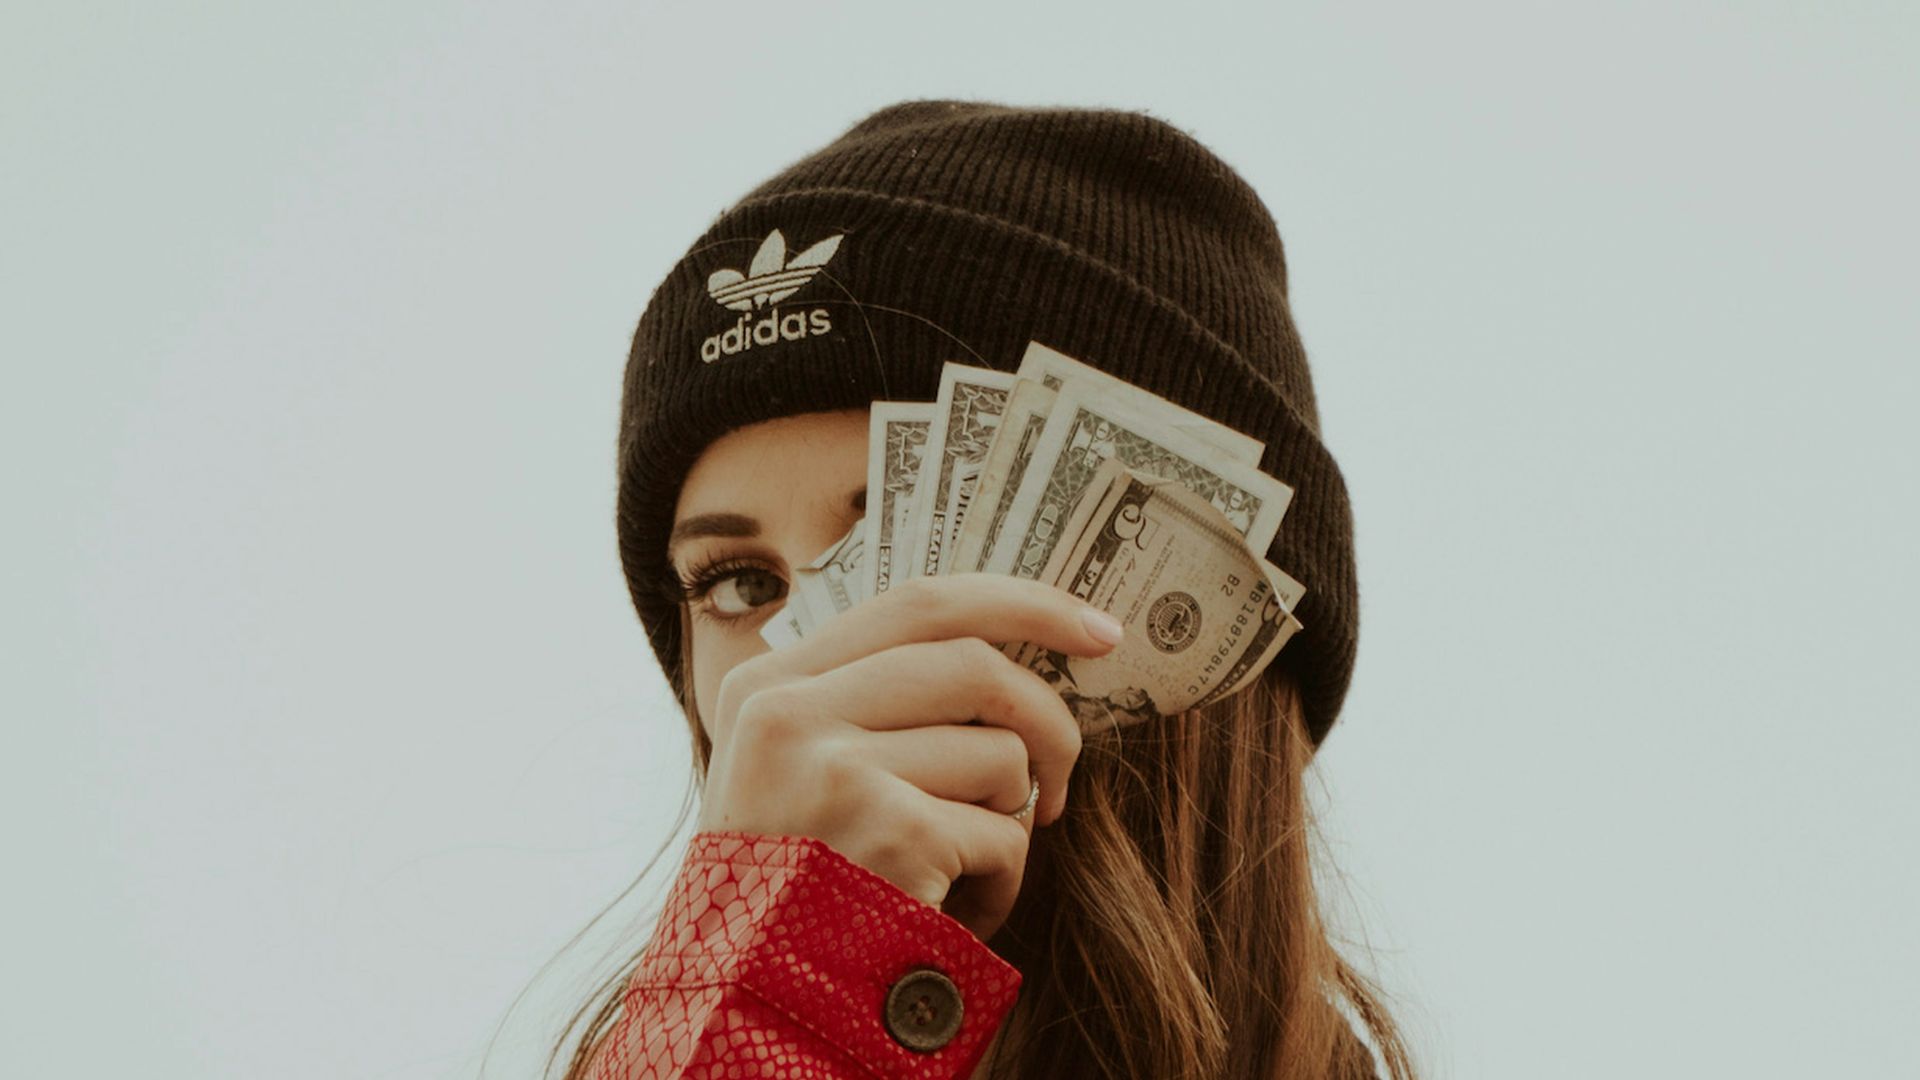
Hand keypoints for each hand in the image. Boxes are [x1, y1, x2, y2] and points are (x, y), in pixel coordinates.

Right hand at [695, 573, 1124, 940]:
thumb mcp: (792, 776)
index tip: (1098, 629)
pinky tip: (951, 914)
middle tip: (1063, 778)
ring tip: (959, 873)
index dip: (1025, 606)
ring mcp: (838, 769)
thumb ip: (863, 707)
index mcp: (767, 686)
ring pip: (999, 754)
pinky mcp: (891, 831)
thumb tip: (1002, 657)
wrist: (747, 1009)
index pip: (921, 604)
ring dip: (1007, 822)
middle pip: (977, 664)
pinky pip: (1004, 834)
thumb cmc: (792, 892)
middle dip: (1049, 720)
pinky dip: (1001, 882)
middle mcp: (790, 713)